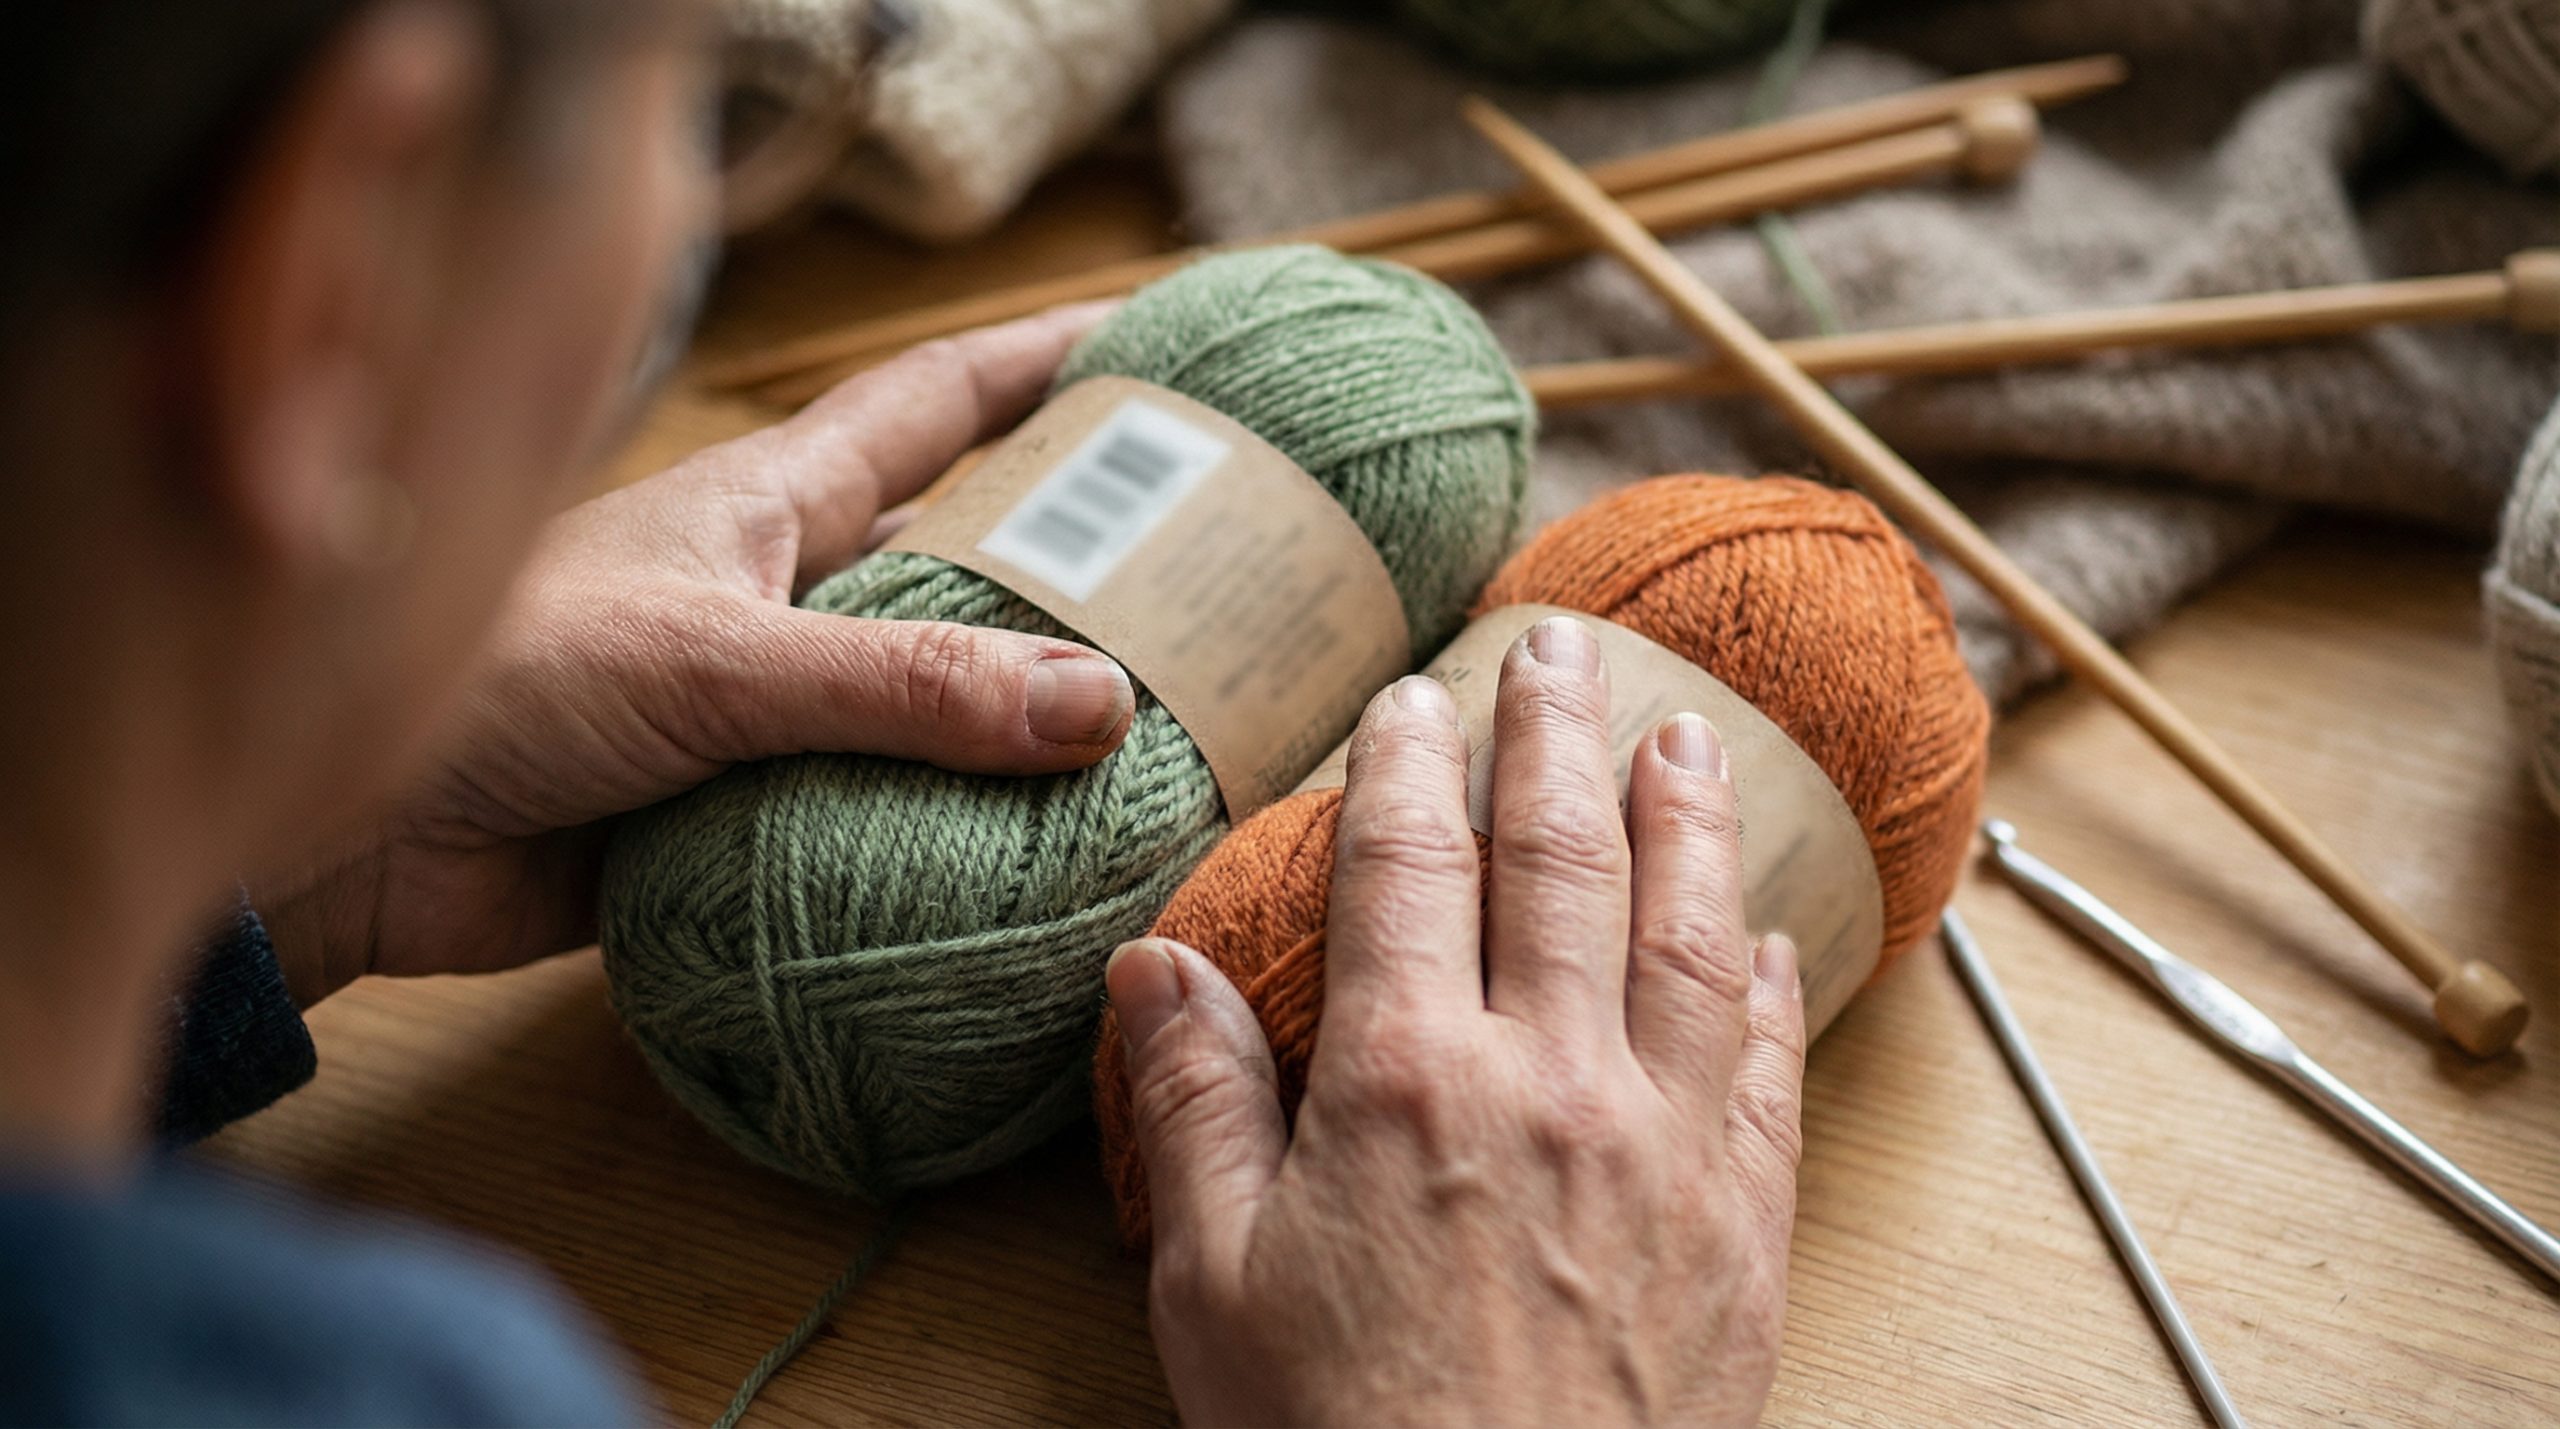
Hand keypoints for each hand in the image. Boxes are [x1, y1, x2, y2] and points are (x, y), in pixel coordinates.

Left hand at [258, 306, 1135, 998]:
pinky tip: (1034, 865)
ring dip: (1018, 724)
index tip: (1148, 343)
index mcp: (773, 505)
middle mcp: (782, 597)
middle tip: (1206, 583)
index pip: (933, 404)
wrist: (355, 836)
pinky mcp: (743, 821)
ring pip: (926, 702)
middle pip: (956, 559)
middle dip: (1070, 564)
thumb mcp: (721, 660)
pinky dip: (951, 841)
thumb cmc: (511, 682)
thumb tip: (1098, 701)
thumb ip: (905, 683)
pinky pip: (878, 821)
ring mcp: (765, 712)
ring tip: (1159, 741)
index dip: (1040, 366)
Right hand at [1108, 616, 1805, 1425]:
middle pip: (1562, 861)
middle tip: (1562, 648)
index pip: (1412, 868)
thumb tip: (1152, 965)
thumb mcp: (1213, 1283)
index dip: (1410, 768)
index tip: (1412, 700)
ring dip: (1687, 820)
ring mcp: (1667, 1147)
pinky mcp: (1744, 1225)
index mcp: (1409, 1079)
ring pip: (1690, 936)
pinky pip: (1768, 1069)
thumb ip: (1192, 1106)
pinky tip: (1765, 939)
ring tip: (1686, 736)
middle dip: (1557, 737)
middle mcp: (1553, 1081)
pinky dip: (1769, 985)